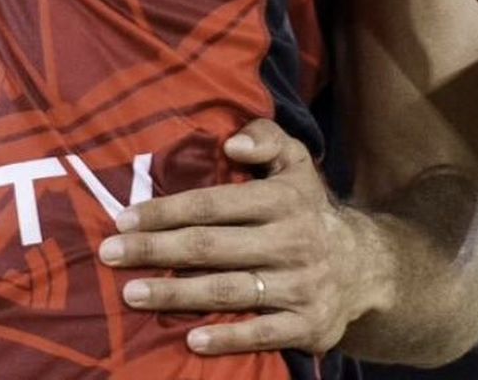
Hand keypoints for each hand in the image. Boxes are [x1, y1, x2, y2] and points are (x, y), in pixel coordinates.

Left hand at [97, 118, 390, 356]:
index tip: (124, 218)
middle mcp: (291, 242)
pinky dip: (227, 338)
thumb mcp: (295, 161)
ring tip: (131, 294)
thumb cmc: (307, 208)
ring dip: (176, 294)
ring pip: (228, 291)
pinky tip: (190, 338)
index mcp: (283, 199)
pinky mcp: (308, 325)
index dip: (166, 211)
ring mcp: (299, 287)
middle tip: (110, 254)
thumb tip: (231, 145)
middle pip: (211, 248)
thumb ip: (265, 138)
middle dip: (155, 251)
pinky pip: (261, 334)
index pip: (213, 204)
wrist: (366, 267)